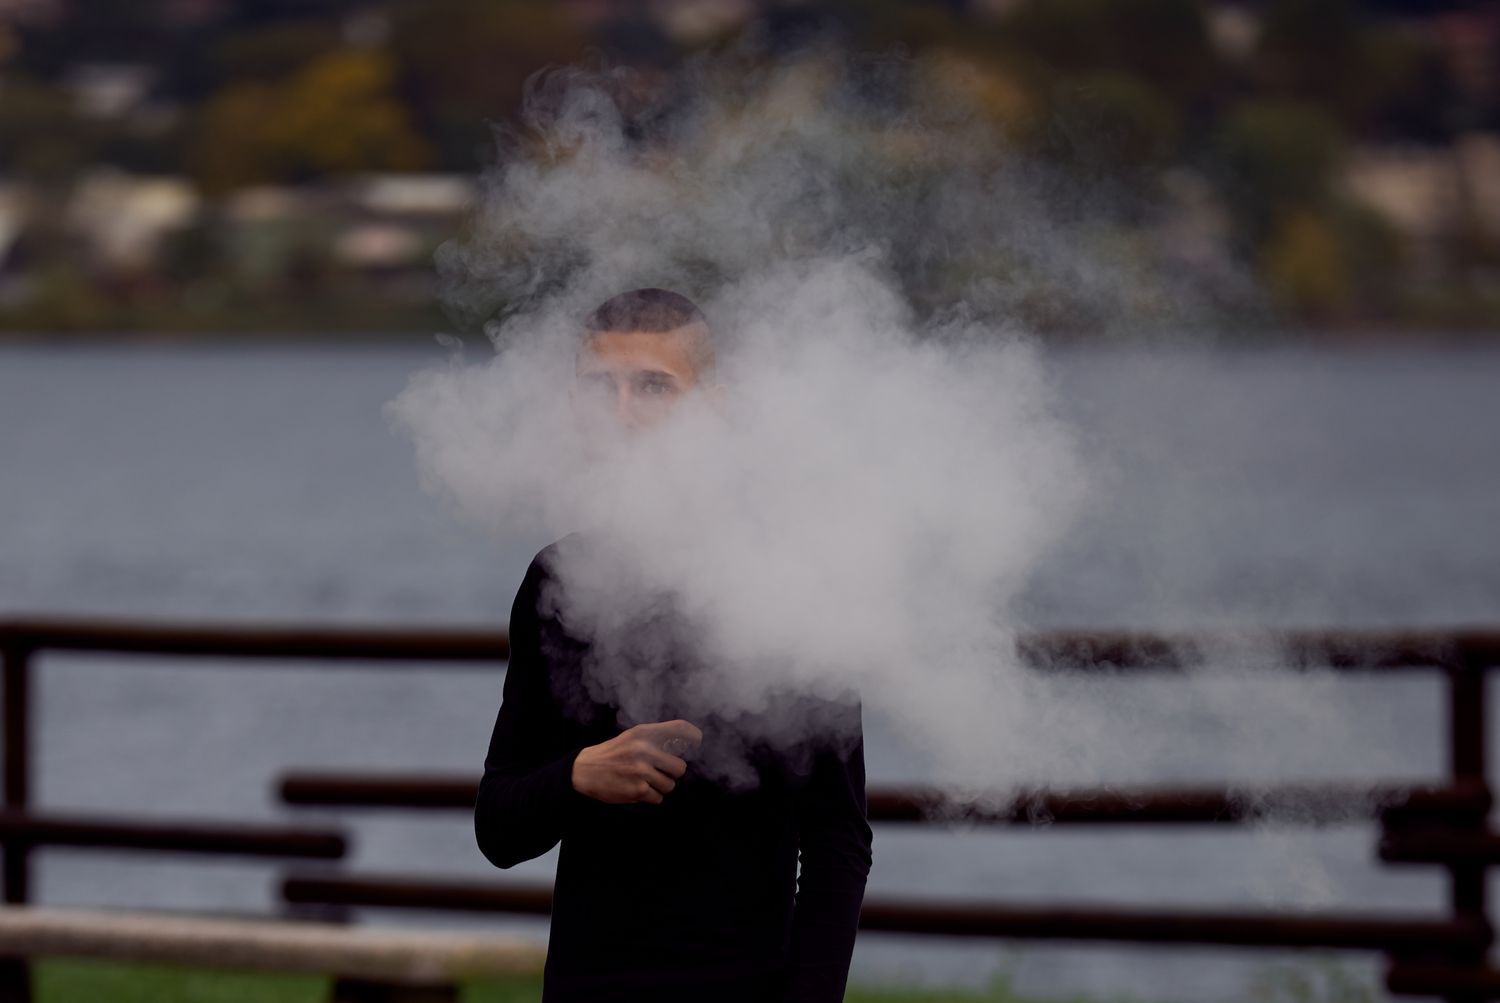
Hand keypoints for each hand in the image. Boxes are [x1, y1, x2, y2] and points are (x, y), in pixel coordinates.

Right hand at [571, 719, 702, 804]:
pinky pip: (658, 798)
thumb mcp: (632, 738)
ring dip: (659, 787)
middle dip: (671, 773)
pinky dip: (650, 797)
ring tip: (643, 781)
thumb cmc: (612, 754)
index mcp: (643, 733)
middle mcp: (644, 749)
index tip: (696, 741)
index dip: (693, 735)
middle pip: (680, 767)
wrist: (585, 770)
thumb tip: (686, 743)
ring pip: (670, 785)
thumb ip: (656, 739)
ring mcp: (641, 770)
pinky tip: (636, 789)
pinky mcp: (638, 789)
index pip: (679, 729)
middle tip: (658, 772)